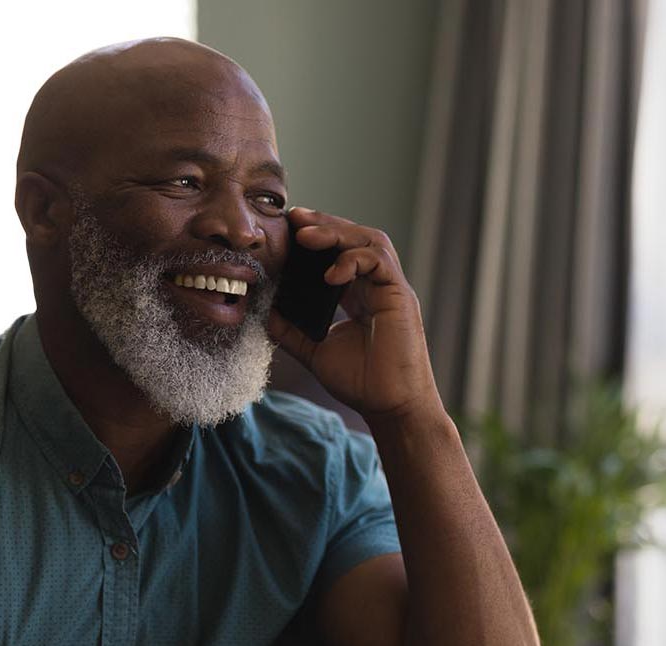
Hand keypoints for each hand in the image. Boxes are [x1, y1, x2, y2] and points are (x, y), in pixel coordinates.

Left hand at [269, 207, 442, 421]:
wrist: (390, 406)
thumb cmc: (362, 382)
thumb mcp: (316, 351)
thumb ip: (292, 331)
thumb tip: (265, 313)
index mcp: (360, 296)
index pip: (339, 253)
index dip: (316, 237)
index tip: (287, 230)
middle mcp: (377, 286)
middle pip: (355, 237)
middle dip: (324, 224)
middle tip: (293, 219)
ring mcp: (391, 288)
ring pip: (370, 240)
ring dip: (337, 232)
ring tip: (306, 235)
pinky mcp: (400, 296)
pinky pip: (379, 261)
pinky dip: (353, 260)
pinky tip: (330, 274)